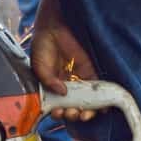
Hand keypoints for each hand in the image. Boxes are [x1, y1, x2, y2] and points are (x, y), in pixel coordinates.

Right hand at [30, 7, 98, 123]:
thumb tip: (62, 92)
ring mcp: (79, 80)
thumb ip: (47, 80)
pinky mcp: (91, 72)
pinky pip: (97, 88)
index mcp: (51, 88)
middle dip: (73, 114)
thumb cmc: (43, 44)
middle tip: (73, 113)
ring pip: (85, 101)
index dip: (59, 112)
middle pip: (72, 107)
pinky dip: (101, 99)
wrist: (55, 26)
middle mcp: (65, 86)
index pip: (56, 106)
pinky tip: (101, 107)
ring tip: (85, 114)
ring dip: (86, 111)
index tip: (59, 112)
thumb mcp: (39, 65)